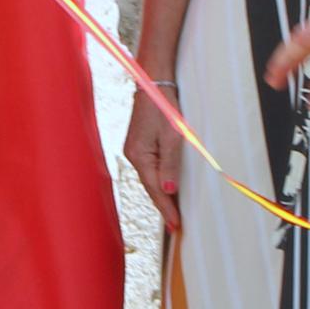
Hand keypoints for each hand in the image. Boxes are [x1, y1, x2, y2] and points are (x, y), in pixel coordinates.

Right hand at [120, 83, 182, 225]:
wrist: (154, 82)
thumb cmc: (163, 106)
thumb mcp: (172, 136)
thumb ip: (170, 165)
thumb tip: (168, 191)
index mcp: (139, 155)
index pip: (154, 190)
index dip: (166, 209)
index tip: (176, 226)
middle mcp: (133, 155)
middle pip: (150, 186)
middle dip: (163, 206)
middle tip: (176, 226)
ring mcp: (135, 149)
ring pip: (150, 178)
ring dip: (161, 194)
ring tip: (173, 212)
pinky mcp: (140, 144)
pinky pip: (150, 168)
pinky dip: (158, 180)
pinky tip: (165, 187)